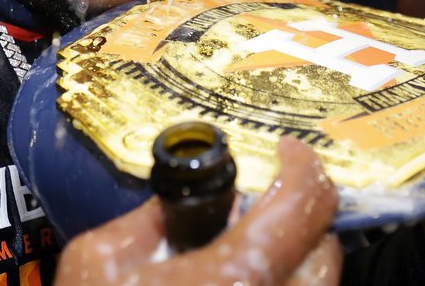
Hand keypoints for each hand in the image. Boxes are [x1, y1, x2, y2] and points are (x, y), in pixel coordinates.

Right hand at [54, 137, 340, 285]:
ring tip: (245, 254)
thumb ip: (152, 219)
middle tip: (264, 206)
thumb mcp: (99, 262)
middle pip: (325, 249)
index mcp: (238, 278)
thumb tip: (184, 203)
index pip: (307, 201)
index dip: (302, 163)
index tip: (286, 151)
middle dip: (300, 218)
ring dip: (292, 263)